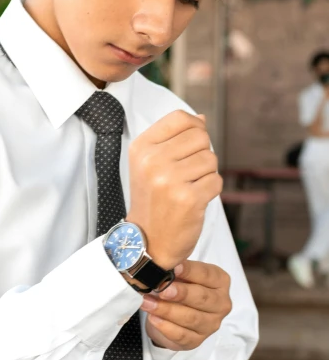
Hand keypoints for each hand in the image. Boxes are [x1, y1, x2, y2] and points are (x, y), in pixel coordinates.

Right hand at [126, 110, 222, 268]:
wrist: (148, 241)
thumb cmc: (153, 200)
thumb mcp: (151, 164)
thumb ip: (174, 138)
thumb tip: (201, 118)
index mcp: (142, 148)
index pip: (180, 118)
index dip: (194, 128)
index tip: (188, 148)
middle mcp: (152, 161)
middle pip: (200, 136)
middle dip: (201, 154)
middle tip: (187, 174)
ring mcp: (169, 180)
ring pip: (211, 159)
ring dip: (206, 175)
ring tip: (188, 188)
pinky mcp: (188, 198)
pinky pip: (216, 181)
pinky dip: (211, 191)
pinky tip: (194, 201)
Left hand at [141, 260, 231, 350]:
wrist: (174, 314)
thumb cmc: (180, 287)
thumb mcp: (182, 274)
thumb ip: (177, 269)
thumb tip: (164, 266)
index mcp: (220, 281)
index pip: (207, 275)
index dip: (190, 271)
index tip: (174, 268)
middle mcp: (220, 304)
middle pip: (201, 298)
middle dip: (180, 293)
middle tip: (162, 290)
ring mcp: (211, 324)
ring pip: (190, 318)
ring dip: (166, 310)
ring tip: (147, 303)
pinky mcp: (197, 340)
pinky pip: (182, 335)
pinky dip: (166, 327)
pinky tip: (153, 318)